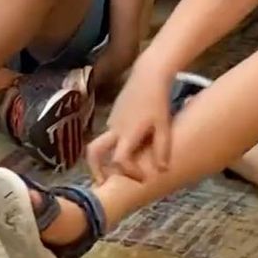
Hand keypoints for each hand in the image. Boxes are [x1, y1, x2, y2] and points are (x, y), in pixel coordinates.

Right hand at [86, 60, 173, 183]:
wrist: (149, 74)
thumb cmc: (158, 99)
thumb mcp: (164, 125)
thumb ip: (162, 148)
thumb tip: (162, 170)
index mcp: (127, 133)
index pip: (120, 160)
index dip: (129, 172)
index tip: (142, 177)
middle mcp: (114, 128)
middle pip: (94, 152)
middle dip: (95, 169)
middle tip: (104, 183)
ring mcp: (111, 120)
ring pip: (102, 143)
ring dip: (106, 158)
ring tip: (120, 169)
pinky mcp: (113, 114)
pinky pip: (109, 135)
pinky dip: (113, 146)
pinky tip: (128, 148)